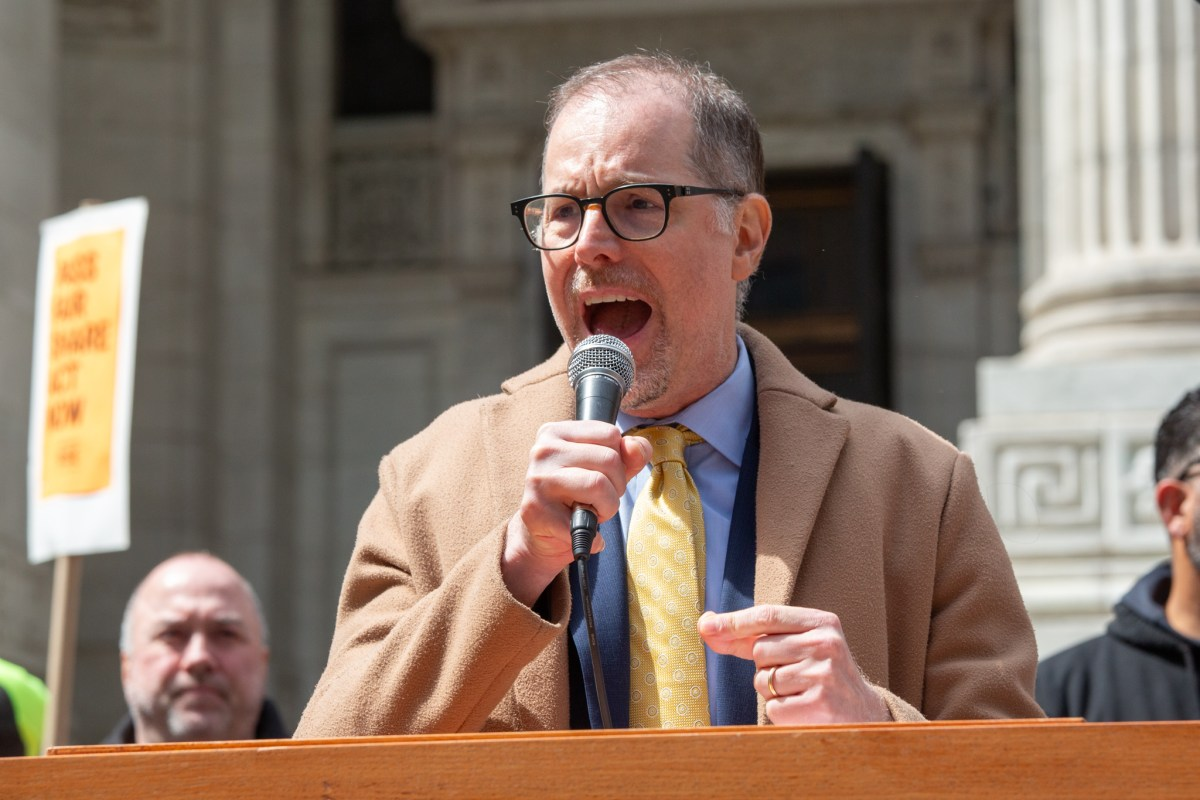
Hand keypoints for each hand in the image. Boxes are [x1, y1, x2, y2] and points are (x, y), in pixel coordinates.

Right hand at [502, 420, 650, 605]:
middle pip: (609, 459)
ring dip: (607, 508)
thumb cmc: (577, 497)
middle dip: (616, 487)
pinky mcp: (535, 508)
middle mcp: (543, 450)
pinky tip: (578, 528)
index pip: (610, 434)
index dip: (617, 460)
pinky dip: (593, 533)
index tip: (600, 475)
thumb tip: (635, 447)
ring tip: (590, 512)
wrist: (544, 536)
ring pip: (599, 484)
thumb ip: (630, 455)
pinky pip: (586, 518)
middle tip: (596, 500)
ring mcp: (538, 478)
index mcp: (556, 432)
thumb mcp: (609, 471)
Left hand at [698, 604, 888, 723]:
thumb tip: (706, 625)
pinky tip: (804, 710)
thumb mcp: (797, 645)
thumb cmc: (818, 674)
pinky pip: (773, 707)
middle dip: (765, 666)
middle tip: (793, 675)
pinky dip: (780, 712)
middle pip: (760, 650)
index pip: (768, 615)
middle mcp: (826, 645)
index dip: (734, 621)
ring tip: (800, 692)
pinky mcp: (819, 706)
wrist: (862, 715)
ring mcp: (823, 675)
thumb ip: (751, 636)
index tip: (706, 625)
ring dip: (772, 691)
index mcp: (822, 623)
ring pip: (763, 680)